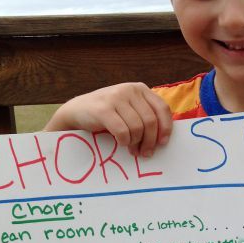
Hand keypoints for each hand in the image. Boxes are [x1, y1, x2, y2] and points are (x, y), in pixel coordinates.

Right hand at [44, 83, 172, 156]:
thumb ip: (145, 115)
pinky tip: (121, 143)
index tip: (163, 143)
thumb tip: (163, 138)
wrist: (77, 111)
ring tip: (132, 149)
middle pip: (150, 121)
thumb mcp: (129, 108)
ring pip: (137, 127)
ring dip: (136, 143)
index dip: (166, 127)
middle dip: (150, 141)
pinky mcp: (103, 109)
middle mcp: (130, 90)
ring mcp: (116, 97)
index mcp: (140, 89)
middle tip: (145, 153)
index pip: (162, 108)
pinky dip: (124, 141)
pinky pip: (122, 131)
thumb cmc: (108, 114)